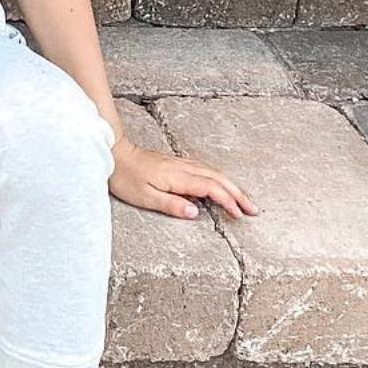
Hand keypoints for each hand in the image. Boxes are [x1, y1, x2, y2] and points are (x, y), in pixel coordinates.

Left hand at [110, 138, 255, 222]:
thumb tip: (195, 213)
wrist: (114, 152)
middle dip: (238, 194)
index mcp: (178, 177)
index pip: (211, 189)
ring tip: (243, 200)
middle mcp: (182, 167)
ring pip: (213, 172)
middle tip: (253, 209)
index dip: (228, 201)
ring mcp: (180, 163)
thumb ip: (171, 205)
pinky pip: (204, 170)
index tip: (239, 214)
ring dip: (231, 186)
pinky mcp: (175, 163)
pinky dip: (219, 179)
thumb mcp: (145, 197)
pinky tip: (220, 185)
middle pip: (218, 179)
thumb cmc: (125, 177)